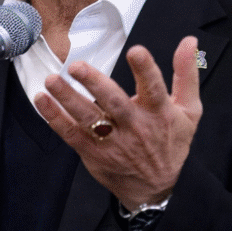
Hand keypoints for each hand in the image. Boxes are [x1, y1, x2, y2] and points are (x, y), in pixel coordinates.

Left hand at [34, 35, 202, 211]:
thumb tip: (189, 41)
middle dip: (95, 84)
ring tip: (51, 80)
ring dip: (67, 99)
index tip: (136, 51)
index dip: (145, 70)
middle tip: (77, 66)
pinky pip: (71, 134)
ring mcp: (112, 142)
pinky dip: (54, 117)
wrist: (156, 189)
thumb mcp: (189, 110)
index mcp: (159, 113)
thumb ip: (186, 74)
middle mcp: (135, 127)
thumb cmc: (171, 143)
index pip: (154, 88)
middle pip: (113, 103)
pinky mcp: (93, 153)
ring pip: (87, 119)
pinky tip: (42, 100)